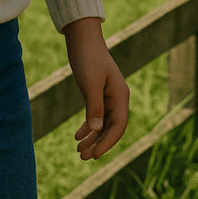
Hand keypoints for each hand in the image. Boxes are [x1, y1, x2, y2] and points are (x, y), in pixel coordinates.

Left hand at [63, 17, 129, 160]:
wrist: (83, 41)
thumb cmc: (88, 60)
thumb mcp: (90, 84)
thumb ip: (94, 107)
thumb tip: (95, 131)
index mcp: (120, 95)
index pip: (119, 126)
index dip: (108, 143)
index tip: (94, 156)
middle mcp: (117, 98)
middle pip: (112, 128)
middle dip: (99, 144)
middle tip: (83, 157)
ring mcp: (108, 97)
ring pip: (103, 125)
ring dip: (93, 138)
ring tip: (78, 151)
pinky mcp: (98, 95)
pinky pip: (97, 117)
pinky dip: (88, 127)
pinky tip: (77, 136)